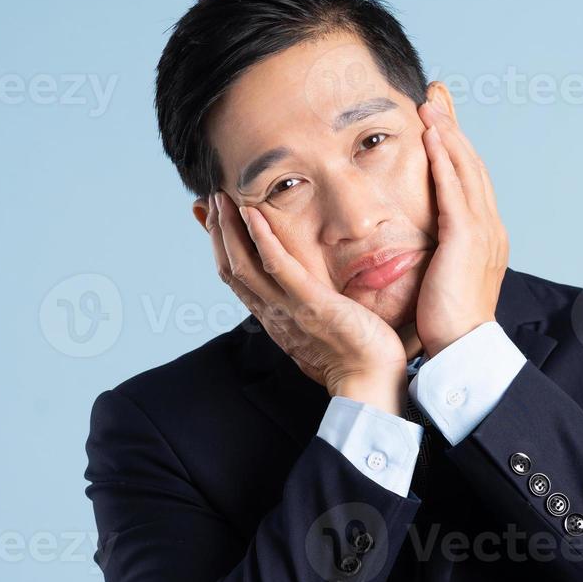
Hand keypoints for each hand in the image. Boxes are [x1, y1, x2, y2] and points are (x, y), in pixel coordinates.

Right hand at [205, 190, 408, 413]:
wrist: (371, 383)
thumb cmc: (358, 359)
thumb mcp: (324, 331)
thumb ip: (313, 312)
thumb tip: (320, 298)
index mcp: (276, 320)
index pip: (239, 281)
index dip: (221, 250)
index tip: (212, 223)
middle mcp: (273, 314)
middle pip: (231, 270)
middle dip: (217, 234)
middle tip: (210, 202)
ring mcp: (289, 309)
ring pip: (244, 266)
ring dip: (229, 229)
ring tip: (222, 198)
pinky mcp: (310, 303)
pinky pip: (277, 266)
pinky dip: (261, 238)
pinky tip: (251, 213)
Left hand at [414, 96, 508, 356]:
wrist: (464, 348)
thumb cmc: (449, 323)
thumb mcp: (445, 279)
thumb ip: (439, 255)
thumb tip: (425, 246)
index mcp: (485, 237)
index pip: (470, 180)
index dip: (455, 147)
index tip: (440, 121)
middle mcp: (490, 227)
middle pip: (472, 164)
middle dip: (454, 126)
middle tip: (437, 94)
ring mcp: (482, 231)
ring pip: (466, 169)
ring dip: (449, 133)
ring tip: (431, 103)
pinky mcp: (465, 238)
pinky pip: (454, 190)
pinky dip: (445, 160)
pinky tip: (433, 136)